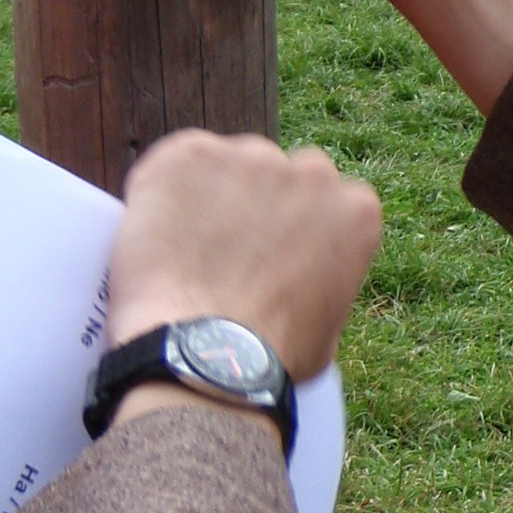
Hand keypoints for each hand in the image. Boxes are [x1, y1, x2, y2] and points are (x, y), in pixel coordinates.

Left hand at [107, 132, 382, 380]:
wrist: (206, 355)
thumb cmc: (270, 358)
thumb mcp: (328, 324)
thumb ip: (320, 280)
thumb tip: (297, 282)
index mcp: (357, 210)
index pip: (327, 201)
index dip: (295, 225)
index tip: (271, 251)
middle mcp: (313, 173)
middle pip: (282, 173)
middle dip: (259, 201)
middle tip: (227, 247)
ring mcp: (252, 159)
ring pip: (229, 165)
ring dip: (212, 194)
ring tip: (184, 244)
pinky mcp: (194, 155)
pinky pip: (176, 163)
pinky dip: (163, 190)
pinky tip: (156, 230)